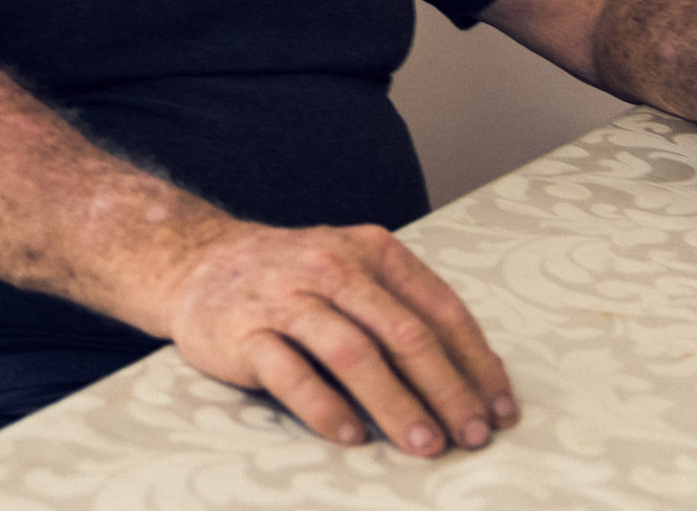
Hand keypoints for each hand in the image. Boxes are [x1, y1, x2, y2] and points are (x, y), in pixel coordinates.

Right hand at [164, 221, 517, 457]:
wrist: (196, 261)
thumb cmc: (292, 277)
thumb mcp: (352, 270)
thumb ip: (401, 309)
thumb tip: (471, 378)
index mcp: (371, 250)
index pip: (439, 308)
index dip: (476, 362)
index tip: (499, 409)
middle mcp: (331, 267)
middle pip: (402, 332)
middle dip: (446, 389)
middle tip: (472, 436)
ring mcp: (286, 299)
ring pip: (352, 353)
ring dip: (395, 403)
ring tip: (425, 445)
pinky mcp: (244, 333)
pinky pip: (289, 374)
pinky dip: (324, 407)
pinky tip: (351, 437)